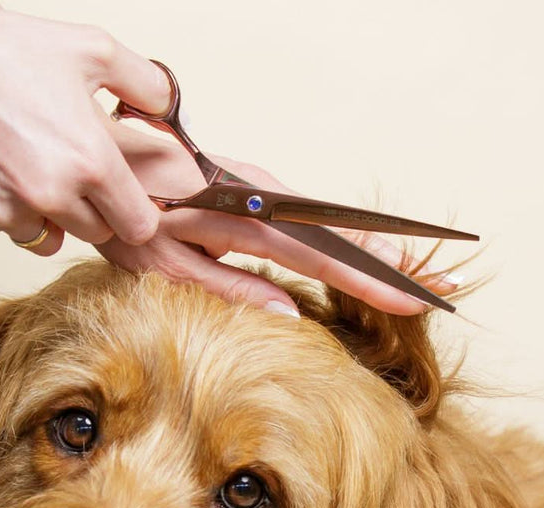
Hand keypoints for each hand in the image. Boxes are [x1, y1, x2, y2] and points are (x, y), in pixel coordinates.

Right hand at [0, 0, 170, 249]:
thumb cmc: (4, 50)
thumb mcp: (92, 49)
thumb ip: (148, 85)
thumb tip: (174, 113)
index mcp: (91, 162)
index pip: (139, 226)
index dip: (135, 214)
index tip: (124, 199)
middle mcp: (52, 195)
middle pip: (96, 233)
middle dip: (91, 209)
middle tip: (70, 169)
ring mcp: (8, 211)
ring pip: (50, 238)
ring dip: (48, 214)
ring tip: (29, 166)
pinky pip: (2, 230)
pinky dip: (1, 209)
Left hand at [98, 119, 457, 315]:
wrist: (103, 155)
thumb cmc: (126, 211)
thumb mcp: (166, 261)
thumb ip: (230, 288)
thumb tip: (293, 317)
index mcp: (242, 214)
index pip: (320, 253)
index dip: (368, 278)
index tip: (410, 297)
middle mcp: (263, 193)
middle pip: (340, 232)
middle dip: (392, 263)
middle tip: (440, 289)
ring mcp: (263, 185)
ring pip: (331, 221)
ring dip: (376, 249)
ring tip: (420, 276)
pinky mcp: (258, 186)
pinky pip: (312, 215)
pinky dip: (346, 236)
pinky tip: (370, 254)